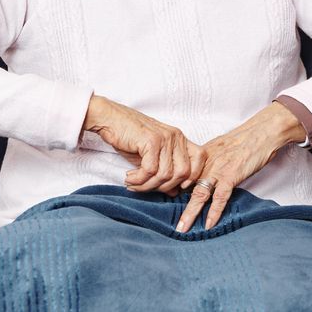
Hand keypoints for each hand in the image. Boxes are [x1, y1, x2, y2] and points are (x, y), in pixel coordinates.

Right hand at [83, 94, 205, 193]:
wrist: (110, 119)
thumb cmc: (130, 138)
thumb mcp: (151, 157)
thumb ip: (165, 172)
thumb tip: (175, 193)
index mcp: (180, 139)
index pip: (201, 158)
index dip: (192, 176)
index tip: (174, 187)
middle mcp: (176, 137)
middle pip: (184, 172)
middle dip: (164, 187)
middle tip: (146, 187)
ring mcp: (165, 138)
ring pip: (166, 174)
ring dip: (147, 185)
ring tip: (134, 184)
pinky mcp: (151, 141)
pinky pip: (150, 170)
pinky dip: (139, 179)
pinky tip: (129, 177)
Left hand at [176, 102, 305, 231]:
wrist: (262, 133)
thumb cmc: (244, 140)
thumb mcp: (220, 147)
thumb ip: (208, 161)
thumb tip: (199, 175)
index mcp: (202, 155)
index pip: (181, 174)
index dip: (171, 188)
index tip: (163, 201)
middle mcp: (207, 163)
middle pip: (185, 186)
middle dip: (174, 204)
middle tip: (166, 219)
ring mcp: (218, 170)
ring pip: (199, 194)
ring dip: (190, 213)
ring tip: (182, 228)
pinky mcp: (232, 176)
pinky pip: (220, 197)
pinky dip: (214, 212)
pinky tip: (208, 224)